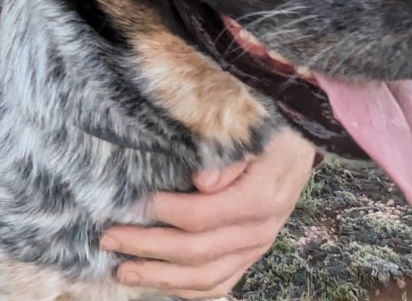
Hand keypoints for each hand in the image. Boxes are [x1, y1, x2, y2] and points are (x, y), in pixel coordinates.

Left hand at [99, 130, 314, 298]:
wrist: (301, 137)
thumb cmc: (271, 127)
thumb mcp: (254, 128)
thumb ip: (229, 155)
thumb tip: (202, 182)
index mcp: (260, 197)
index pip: (204, 216)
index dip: (166, 213)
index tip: (135, 203)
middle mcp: (259, 230)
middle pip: (198, 251)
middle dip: (148, 248)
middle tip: (110, 239)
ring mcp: (257, 246)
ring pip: (207, 278)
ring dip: (161, 278)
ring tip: (124, 271)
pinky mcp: (252, 253)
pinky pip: (221, 283)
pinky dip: (187, 289)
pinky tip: (158, 284)